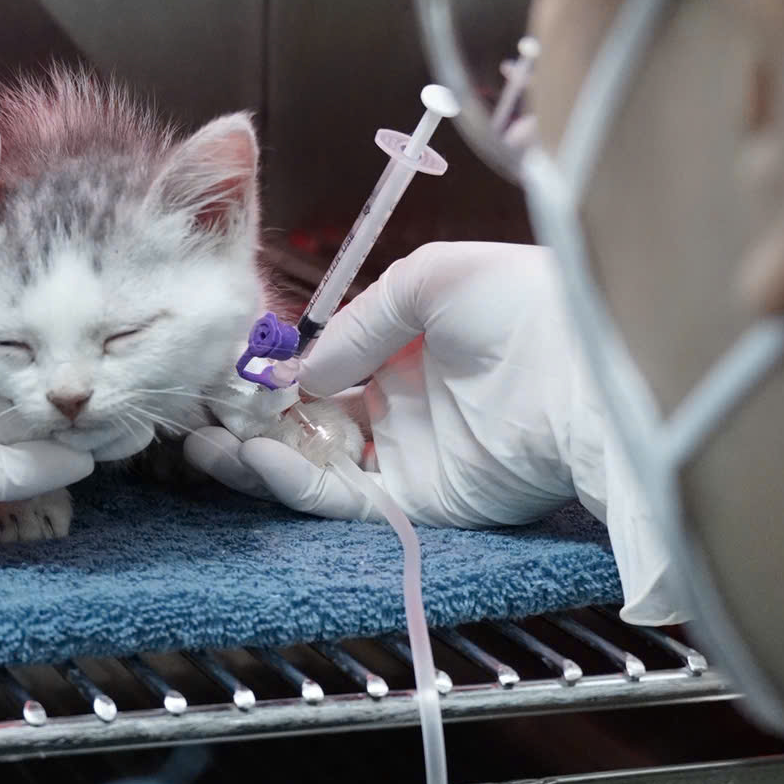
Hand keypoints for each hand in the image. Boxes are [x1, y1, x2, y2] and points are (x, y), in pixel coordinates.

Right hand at [185, 241, 680, 619]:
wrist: (587, 371)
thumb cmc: (527, 306)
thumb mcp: (432, 278)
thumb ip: (359, 321)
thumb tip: (304, 371)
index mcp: (414, 345)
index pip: (329, 363)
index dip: (277, 369)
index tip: (228, 368)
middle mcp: (408, 404)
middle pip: (311, 420)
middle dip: (252, 420)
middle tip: (197, 417)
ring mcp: (412, 456)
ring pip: (316, 464)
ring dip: (258, 457)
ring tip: (205, 444)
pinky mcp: (420, 504)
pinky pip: (342, 498)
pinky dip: (295, 481)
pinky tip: (257, 456)